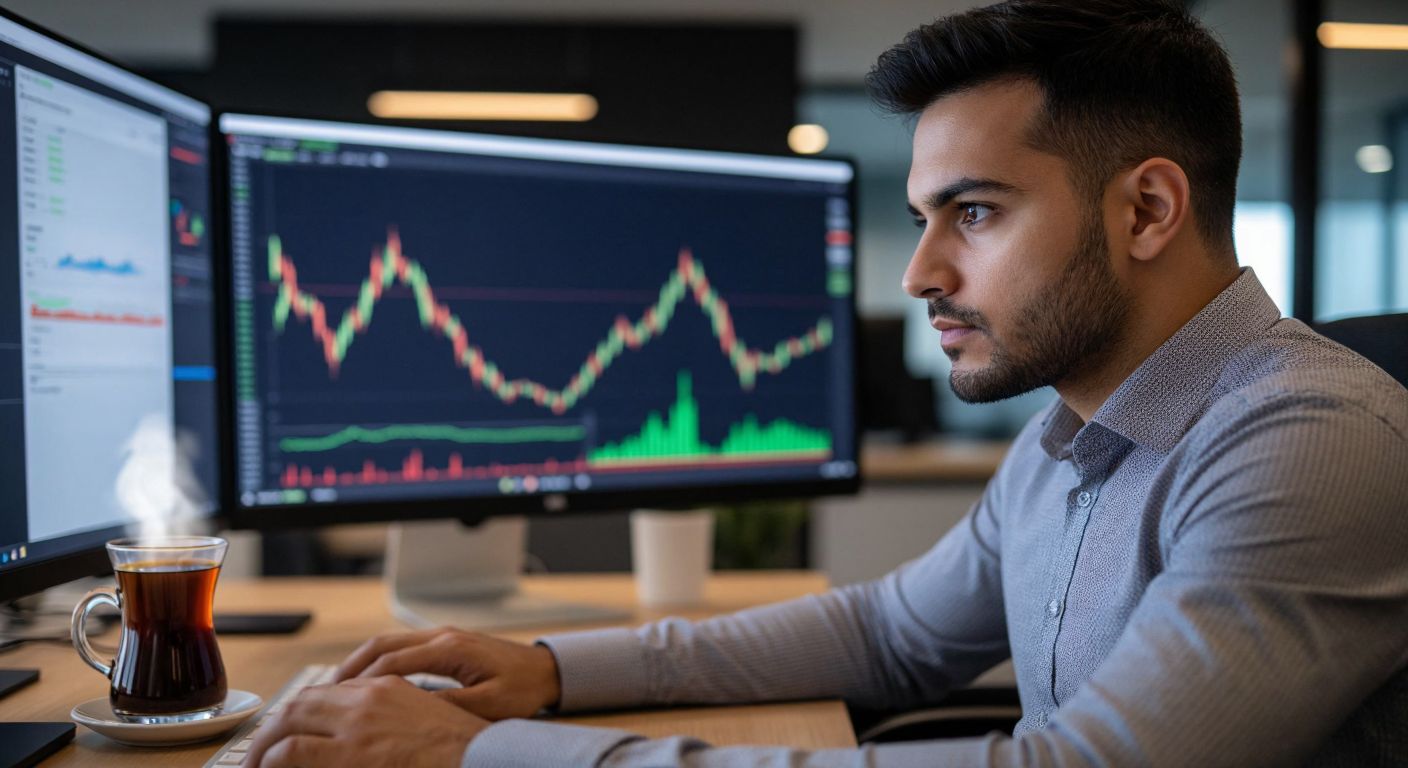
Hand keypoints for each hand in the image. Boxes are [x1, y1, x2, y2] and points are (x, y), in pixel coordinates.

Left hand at [246, 676, 488, 767]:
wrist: (484, 757)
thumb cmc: (464, 746)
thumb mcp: (429, 717)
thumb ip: (397, 715)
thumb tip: (374, 734)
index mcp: (389, 686)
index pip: (329, 689)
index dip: (302, 710)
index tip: (290, 728)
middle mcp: (368, 697)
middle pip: (302, 701)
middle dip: (275, 727)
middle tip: (262, 751)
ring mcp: (357, 724)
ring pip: (290, 721)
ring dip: (266, 744)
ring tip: (257, 764)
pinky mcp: (351, 754)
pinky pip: (293, 752)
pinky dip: (273, 759)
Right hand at [335, 626, 561, 719]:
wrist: (547, 669)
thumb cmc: (524, 688)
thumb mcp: (489, 705)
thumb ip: (449, 707)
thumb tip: (410, 712)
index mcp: (451, 649)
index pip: (393, 662)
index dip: (361, 683)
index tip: (337, 701)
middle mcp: (443, 636)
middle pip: (382, 645)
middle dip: (350, 667)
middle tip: (322, 693)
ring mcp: (443, 636)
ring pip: (389, 642)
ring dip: (361, 662)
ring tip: (335, 687)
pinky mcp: (446, 642)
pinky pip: (402, 646)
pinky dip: (379, 660)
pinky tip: (367, 680)